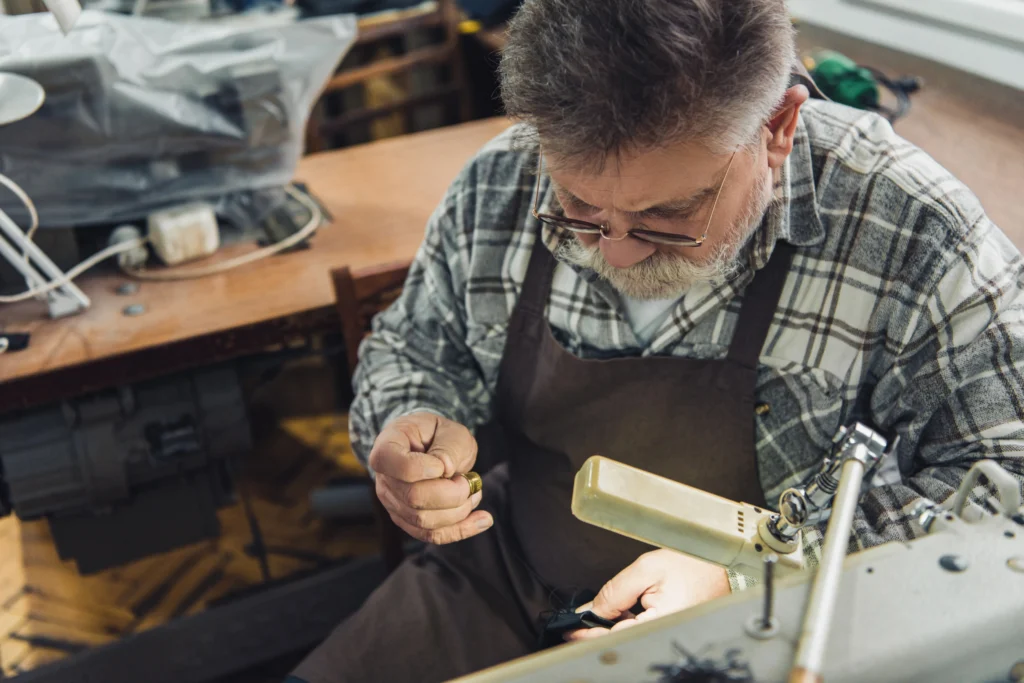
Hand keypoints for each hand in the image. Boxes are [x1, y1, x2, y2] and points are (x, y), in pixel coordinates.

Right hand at [368, 412, 492, 543]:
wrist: (436, 448)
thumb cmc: (441, 435)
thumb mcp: (451, 432)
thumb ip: (448, 448)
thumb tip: (446, 471)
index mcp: (388, 443)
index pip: (387, 460)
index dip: (418, 467)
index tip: (443, 466)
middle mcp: (384, 476)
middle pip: (412, 496)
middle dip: (451, 493)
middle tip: (468, 481)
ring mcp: (393, 501)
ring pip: (423, 520)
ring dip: (458, 511)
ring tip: (475, 493)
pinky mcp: (408, 520)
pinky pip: (431, 534)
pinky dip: (460, 529)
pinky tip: (483, 519)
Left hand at [566, 550, 729, 641]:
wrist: (723, 564)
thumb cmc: (693, 564)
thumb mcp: (647, 569)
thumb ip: (615, 591)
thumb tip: (589, 610)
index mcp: (661, 623)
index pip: (615, 636)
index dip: (588, 635)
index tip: (570, 630)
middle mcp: (666, 634)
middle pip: (621, 639)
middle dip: (599, 631)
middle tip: (580, 622)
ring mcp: (668, 633)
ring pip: (631, 636)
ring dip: (614, 626)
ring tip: (609, 609)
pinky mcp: (670, 630)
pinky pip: (643, 631)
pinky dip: (629, 622)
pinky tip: (626, 610)